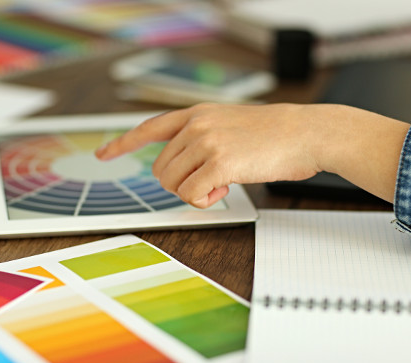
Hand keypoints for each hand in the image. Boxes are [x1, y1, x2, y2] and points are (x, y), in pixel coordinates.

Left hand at [96, 103, 409, 206]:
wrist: (307, 132)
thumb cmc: (275, 134)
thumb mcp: (231, 124)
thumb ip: (202, 139)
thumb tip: (184, 171)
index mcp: (197, 114)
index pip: (149, 128)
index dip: (122, 143)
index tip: (104, 154)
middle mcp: (196, 125)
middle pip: (161, 170)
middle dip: (180, 184)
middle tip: (209, 182)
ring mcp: (206, 142)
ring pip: (173, 184)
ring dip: (195, 192)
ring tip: (224, 181)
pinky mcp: (219, 162)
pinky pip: (193, 194)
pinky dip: (207, 200)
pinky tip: (227, 187)